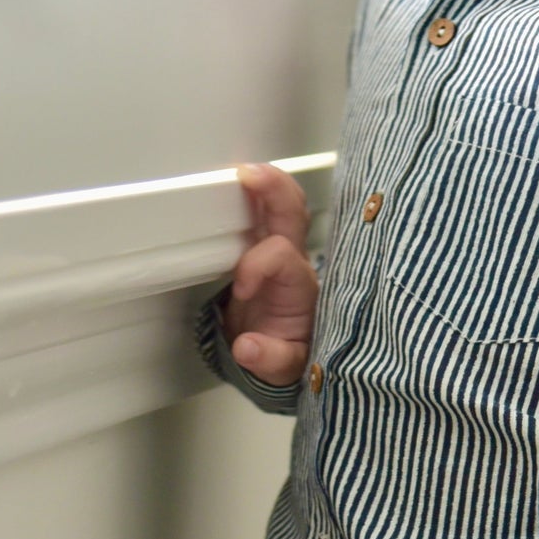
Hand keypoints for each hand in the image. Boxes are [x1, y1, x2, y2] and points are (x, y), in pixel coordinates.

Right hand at [223, 162, 319, 385]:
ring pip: (282, 207)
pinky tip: (240, 181)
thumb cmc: (287, 353)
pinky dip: (253, 195)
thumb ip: (271, 359)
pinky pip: (263, 214)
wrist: (283, 354)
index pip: (280, 258)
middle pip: (293, 215)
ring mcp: (280, 252)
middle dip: (275, 191)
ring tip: (245, 169)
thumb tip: (248, 347)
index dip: (256, 264)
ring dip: (267, 184)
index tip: (240, 288)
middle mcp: (294, 263)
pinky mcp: (262, 250)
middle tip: (250, 174)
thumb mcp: (284, 369)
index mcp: (298, 288)